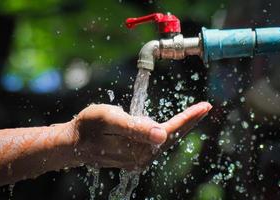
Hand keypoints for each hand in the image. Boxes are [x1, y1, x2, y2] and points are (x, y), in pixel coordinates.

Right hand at [70, 102, 211, 169]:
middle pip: (172, 137)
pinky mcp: (135, 156)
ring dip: (180, 128)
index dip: (187, 119)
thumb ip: (135, 127)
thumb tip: (162, 135)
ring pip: (166, 141)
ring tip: (194, 114)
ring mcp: (139, 159)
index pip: (169, 131)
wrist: (74, 143)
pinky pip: (157, 143)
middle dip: (189, 122)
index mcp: (138, 148)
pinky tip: (174, 126)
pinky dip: (168, 132)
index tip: (205, 107)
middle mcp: (142, 157)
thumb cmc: (89, 126)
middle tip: (205, 108)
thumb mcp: (109, 120)